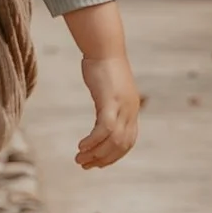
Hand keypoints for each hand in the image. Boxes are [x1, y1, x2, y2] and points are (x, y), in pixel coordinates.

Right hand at [65, 6, 140, 168]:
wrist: (104, 47)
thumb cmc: (103, 65)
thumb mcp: (109, 88)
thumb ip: (109, 102)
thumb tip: (104, 109)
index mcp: (132, 109)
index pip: (128, 141)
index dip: (114, 155)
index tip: (99, 163)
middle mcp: (131, 110)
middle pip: (121, 145)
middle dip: (103, 159)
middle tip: (86, 165)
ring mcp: (122, 106)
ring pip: (113, 140)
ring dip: (96, 153)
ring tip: (80, 159)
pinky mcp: (110, 101)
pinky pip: (104, 129)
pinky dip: (93, 141)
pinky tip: (82, 146)